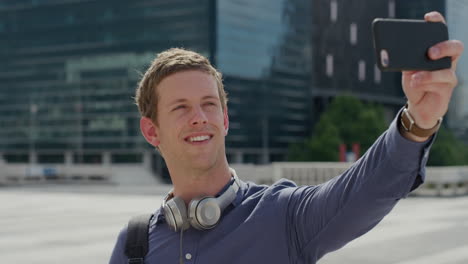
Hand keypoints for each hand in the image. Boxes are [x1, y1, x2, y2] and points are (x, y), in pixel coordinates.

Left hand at [401, 11, 463, 139]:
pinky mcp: (446, 89)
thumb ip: (405, 60)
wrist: (418, 106)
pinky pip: (439, 84)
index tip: (428, 18)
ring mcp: (448, 75)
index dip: (437, 22)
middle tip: (430, 52)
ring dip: (429, 74)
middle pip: (455, 47)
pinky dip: (425, 83)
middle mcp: (446, 61)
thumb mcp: (407, 70)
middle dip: (443, 47)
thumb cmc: (415, 83)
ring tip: (414, 77)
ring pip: (447, 70)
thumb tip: (393, 53)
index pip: (441, 33)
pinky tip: (415, 84)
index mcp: (436, 51)